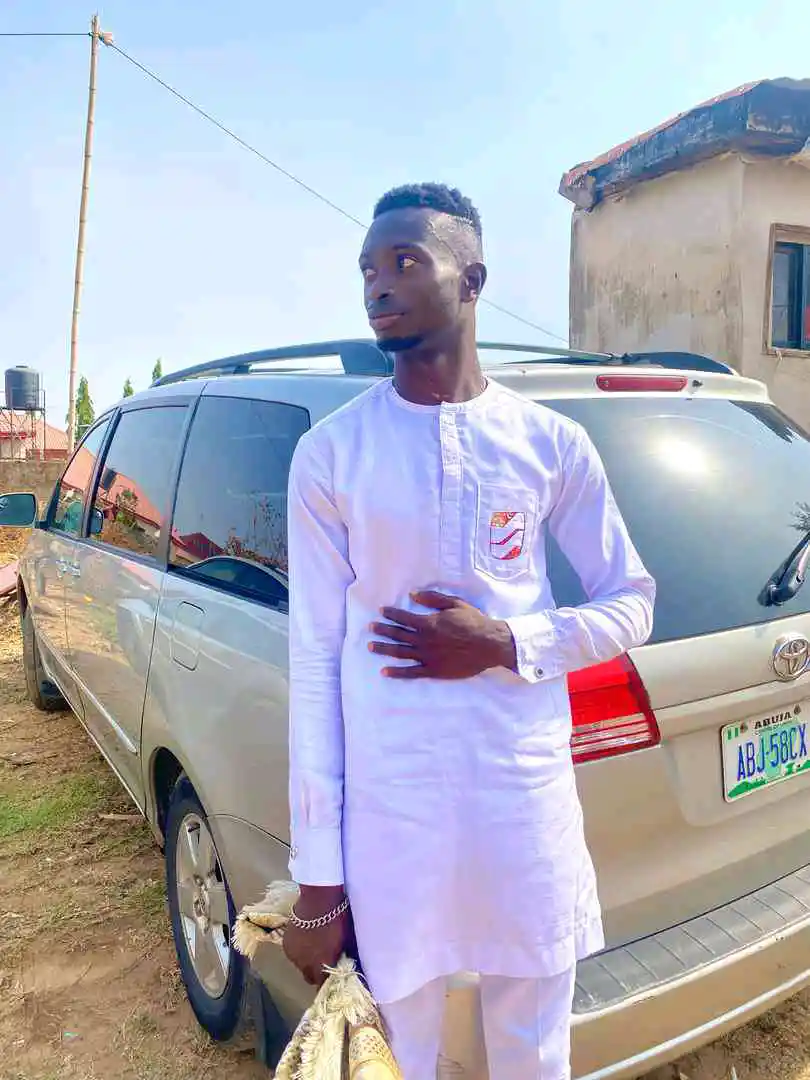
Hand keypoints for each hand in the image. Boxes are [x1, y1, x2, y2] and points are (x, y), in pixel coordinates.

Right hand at [282, 886, 353, 986]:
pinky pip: (293, 954)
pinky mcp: (285, 944)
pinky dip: (299, 950)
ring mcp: (293, 955)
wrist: (318, 899)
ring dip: (306, 961)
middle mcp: (304, 965)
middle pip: (309, 977)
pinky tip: (305, 939)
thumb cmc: (337, 919)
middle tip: (323, 961)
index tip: (331, 979)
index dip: (327, 983)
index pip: (322, 986)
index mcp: (321, 966)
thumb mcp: (346, 940)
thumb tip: (346, 964)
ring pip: (300, 966)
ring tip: (313, 947)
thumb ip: (343, 956)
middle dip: (316, 973)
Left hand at [368, 591, 516, 679]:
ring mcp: (427, 657)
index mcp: (428, 623)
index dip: (391, 614)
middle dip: (382, 630)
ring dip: (383, 649)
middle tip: (370, 628)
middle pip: (397, 635)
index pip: (403, 618)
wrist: (489, 645)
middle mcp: (424, 640)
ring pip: (400, 652)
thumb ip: (432, 599)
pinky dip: (397, 672)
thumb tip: (413, 594)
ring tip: (370, 646)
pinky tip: (385, 671)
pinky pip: (411, 672)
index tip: (381, 611)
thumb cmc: (473, 622)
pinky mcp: (433, 671)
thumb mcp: (454, 604)